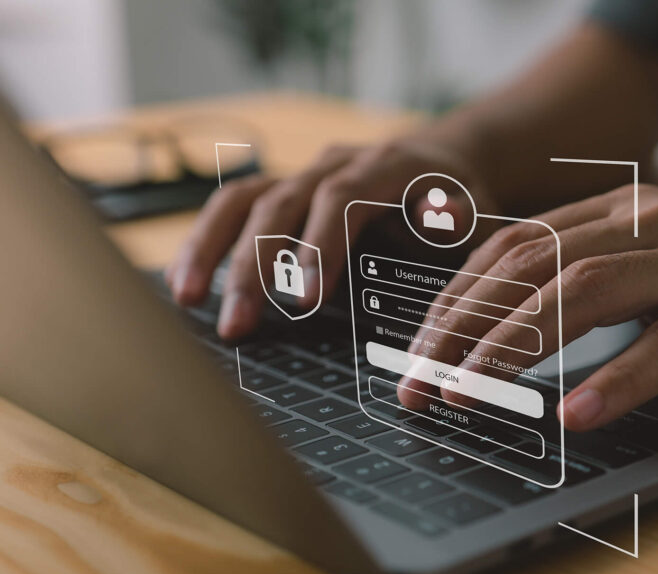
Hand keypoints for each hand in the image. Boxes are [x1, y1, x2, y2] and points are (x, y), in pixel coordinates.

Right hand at [165, 138, 496, 338]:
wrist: (441, 167)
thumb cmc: (456, 203)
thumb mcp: (471, 212)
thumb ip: (456, 222)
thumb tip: (433, 226)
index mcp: (384, 167)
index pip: (343, 200)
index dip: (320, 246)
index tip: (306, 300)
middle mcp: (332, 165)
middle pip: (279, 203)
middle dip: (254, 266)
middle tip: (238, 325)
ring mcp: (301, 177)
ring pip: (241, 200)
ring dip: (210, 249)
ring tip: (187, 300)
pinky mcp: (281, 195)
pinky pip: (233, 211)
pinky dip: (205, 245)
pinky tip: (186, 285)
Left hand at [399, 184, 657, 430]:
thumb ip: (602, 274)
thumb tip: (516, 321)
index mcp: (624, 213)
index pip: (512, 247)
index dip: (455, 299)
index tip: (416, 350)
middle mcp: (651, 226)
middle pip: (531, 267)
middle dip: (462, 326)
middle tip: (418, 383)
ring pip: (585, 293)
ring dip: (515, 346)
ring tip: (469, 391)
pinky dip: (618, 379)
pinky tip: (577, 414)